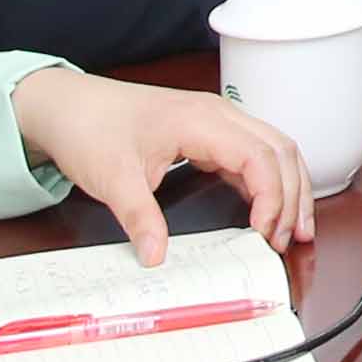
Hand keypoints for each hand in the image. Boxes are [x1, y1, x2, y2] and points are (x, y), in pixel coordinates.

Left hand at [14, 67, 312, 262]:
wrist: (66, 105)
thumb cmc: (90, 128)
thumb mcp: (111, 177)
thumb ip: (139, 218)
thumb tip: (157, 256)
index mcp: (201, 120)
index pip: (259, 156)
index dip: (271, 197)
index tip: (263, 234)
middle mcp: (219, 114)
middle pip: (280, 149)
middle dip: (294, 195)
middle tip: (289, 240)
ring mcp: (217, 120)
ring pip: (275, 147)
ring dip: (291, 185)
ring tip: (294, 228)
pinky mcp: (209, 131)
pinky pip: (255, 152)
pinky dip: (271, 180)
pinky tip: (270, 207)